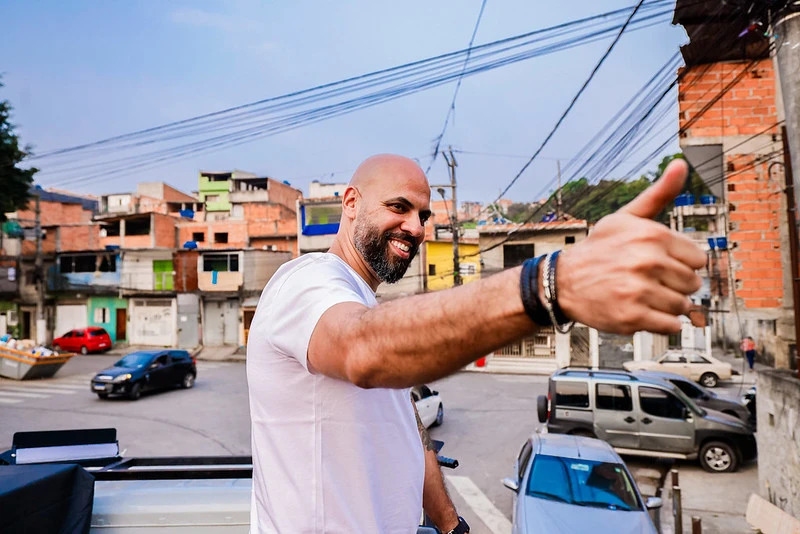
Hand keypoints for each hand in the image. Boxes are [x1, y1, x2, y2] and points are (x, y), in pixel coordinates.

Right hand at [556, 159, 706, 333]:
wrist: (563, 281)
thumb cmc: (599, 249)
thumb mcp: (626, 218)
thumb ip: (659, 194)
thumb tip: (681, 164)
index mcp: (652, 235)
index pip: (698, 259)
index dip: (680, 263)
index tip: (659, 263)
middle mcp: (647, 261)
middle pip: (692, 283)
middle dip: (674, 284)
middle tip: (647, 281)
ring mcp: (639, 291)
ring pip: (682, 306)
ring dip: (666, 304)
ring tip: (642, 295)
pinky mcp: (632, 316)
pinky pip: (671, 326)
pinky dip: (660, 323)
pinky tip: (641, 310)